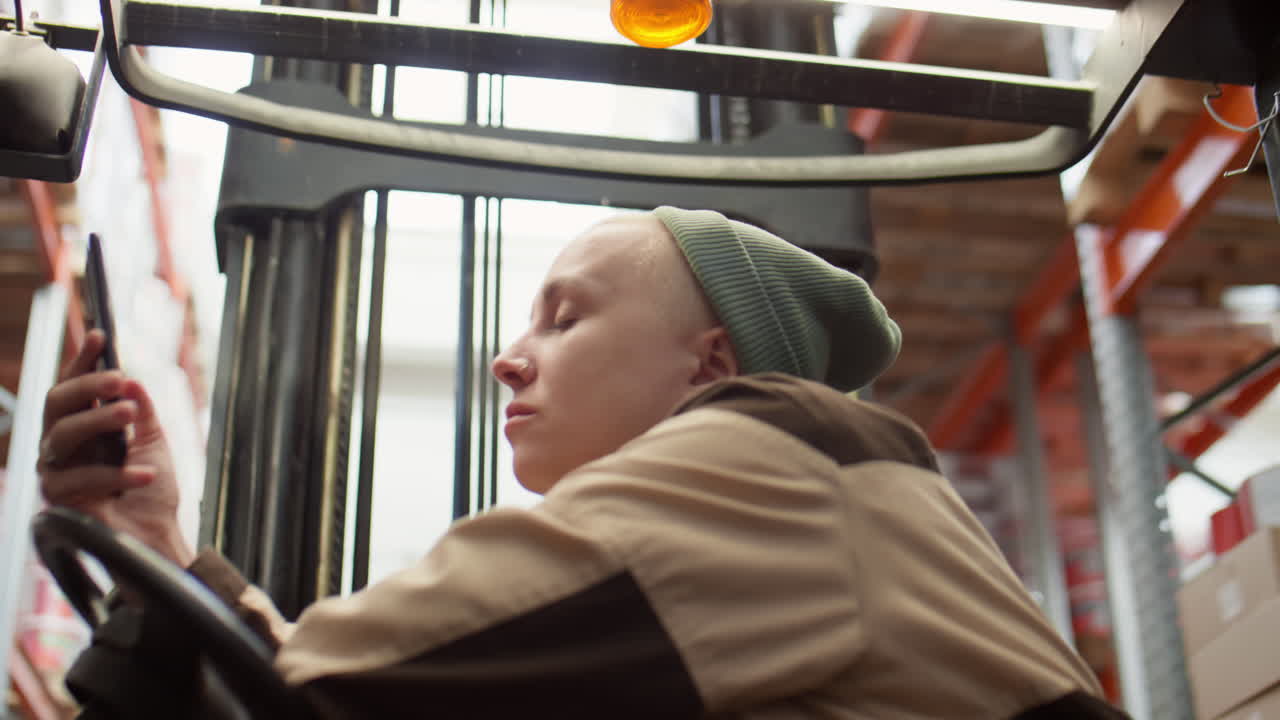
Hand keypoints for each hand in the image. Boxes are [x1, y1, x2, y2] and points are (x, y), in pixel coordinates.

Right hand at [38, 330, 193, 566]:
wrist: (157, 537)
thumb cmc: (152, 492)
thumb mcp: (154, 442)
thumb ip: (142, 411)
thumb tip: (131, 380)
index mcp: (84, 428)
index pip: (75, 388)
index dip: (83, 361)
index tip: (100, 335)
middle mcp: (62, 446)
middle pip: (57, 403)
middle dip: (87, 386)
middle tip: (120, 379)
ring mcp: (55, 472)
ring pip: (61, 434)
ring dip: (98, 420)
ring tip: (130, 414)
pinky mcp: (58, 500)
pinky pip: (81, 478)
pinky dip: (117, 472)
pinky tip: (146, 473)